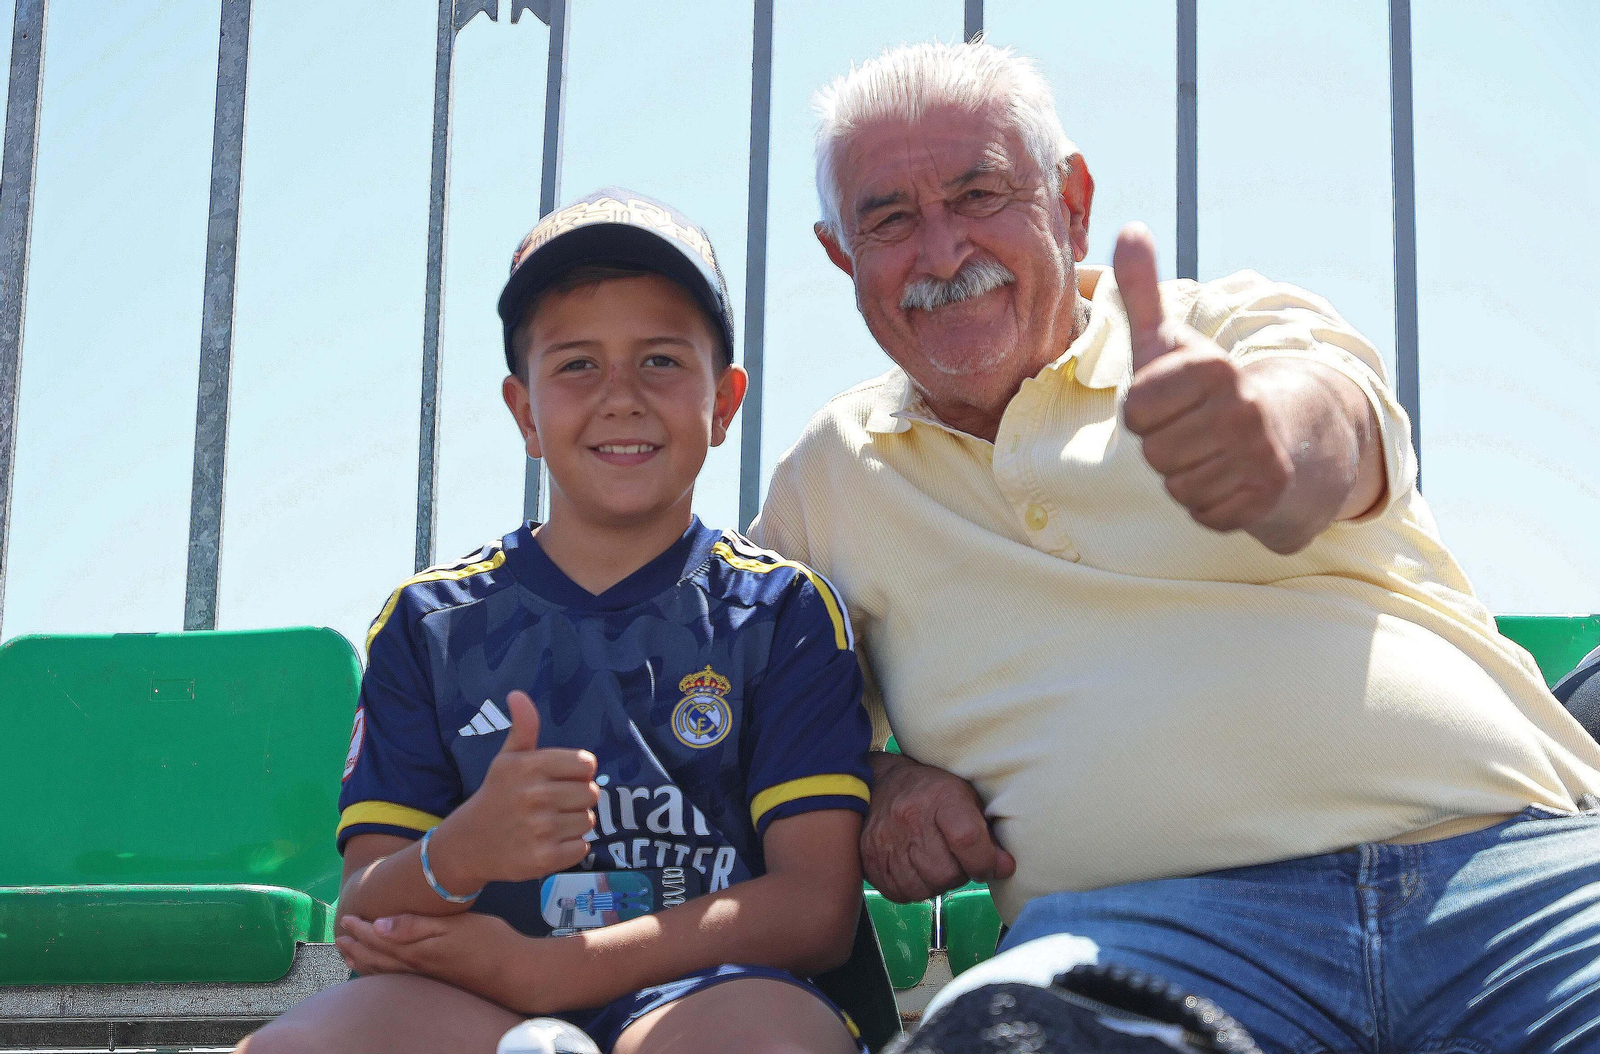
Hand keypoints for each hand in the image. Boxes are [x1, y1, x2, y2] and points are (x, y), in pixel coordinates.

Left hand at [336, 912, 558, 1013]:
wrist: (513, 972)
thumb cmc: (487, 941)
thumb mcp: (452, 925)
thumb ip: (415, 925)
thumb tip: (379, 924)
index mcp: (416, 949)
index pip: (379, 938)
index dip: (361, 928)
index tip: (346, 918)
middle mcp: (415, 967)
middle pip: (376, 957)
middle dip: (356, 946)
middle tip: (339, 936)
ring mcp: (425, 978)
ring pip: (384, 971)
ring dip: (364, 961)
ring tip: (350, 954)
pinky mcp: (435, 982)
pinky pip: (397, 979)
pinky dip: (381, 974)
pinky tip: (382, 972)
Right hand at [436, 691, 599, 887]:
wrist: (468, 843)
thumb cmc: (497, 795)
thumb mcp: (507, 758)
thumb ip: (523, 727)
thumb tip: (517, 693)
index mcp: (529, 766)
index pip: (587, 764)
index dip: (578, 773)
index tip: (560, 779)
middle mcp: (535, 795)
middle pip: (591, 793)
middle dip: (577, 799)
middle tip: (553, 805)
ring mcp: (539, 829)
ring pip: (588, 821)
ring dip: (574, 824)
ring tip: (548, 824)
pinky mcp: (543, 859)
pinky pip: (582, 847)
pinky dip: (570, 847)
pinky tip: (548, 843)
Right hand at [862, 752, 1014, 901]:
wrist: (879, 783)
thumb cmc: (931, 792)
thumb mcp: (965, 798)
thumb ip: (987, 834)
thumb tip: (1004, 868)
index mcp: (941, 798)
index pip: (967, 839)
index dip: (985, 861)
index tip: (992, 865)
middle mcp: (910, 819)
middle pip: (946, 873)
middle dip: (959, 874)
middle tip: (956, 859)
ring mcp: (886, 841)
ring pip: (923, 889)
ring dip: (935, 883)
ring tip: (934, 863)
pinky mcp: (869, 859)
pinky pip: (900, 893)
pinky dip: (913, 888)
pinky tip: (916, 870)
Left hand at [1114, 223, 1298, 550]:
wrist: (1282, 434)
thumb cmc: (1204, 388)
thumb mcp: (1169, 340)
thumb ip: (1143, 290)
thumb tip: (1130, 226)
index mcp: (1212, 367)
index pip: (1135, 408)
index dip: (1143, 409)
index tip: (1167, 398)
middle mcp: (1242, 408)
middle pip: (1153, 451)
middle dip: (1162, 444)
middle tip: (1190, 428)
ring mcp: (1258, 453)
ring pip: (1176, 484)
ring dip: (1184, 473)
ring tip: (1208, 451)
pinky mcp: (1265, 496)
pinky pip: (1202, 512)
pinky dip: (1206, 501)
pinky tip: (1226, 477)